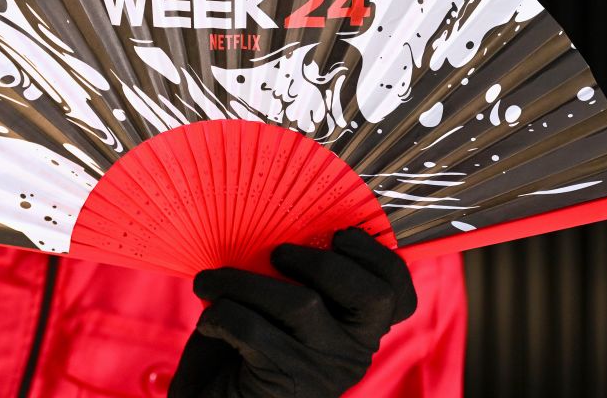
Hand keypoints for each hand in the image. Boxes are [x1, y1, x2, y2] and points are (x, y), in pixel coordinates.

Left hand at [168, 228, 417, 397]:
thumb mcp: (277, 311)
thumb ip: (292, 278)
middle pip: (368, 295)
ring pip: (299, 304)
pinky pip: (252, 329)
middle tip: (276, 254)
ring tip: (210, 282)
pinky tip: (208, 322)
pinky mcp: (285, 385)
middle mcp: (352, 354)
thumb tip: (275, 224)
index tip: (340, 234)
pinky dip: (219, 315)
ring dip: (242, 281)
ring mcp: (322, 372)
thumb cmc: (243, 348)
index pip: (398, 296)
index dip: (379, 257)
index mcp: (358, 330)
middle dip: (320, 261)